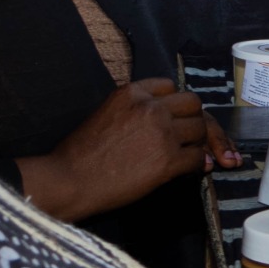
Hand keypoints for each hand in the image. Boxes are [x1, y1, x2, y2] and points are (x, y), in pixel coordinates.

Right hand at [17, 78, 236, 221]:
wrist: (68, 180)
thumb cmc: (80, 153)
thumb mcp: (106, 114)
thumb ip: (134, 109)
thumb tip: (165, 120)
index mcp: (131, 92)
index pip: (170, 87)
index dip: (176, 104)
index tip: (178, 117)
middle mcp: (150, 107)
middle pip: (193, 104)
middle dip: (195, 120)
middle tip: (192, 137)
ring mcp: (161, 132)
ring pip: (200, 129)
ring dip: (198, 143)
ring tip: (190, 154)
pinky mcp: (168, 160)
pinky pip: (198, 157)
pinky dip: (200, 165)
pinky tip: (196, 169)